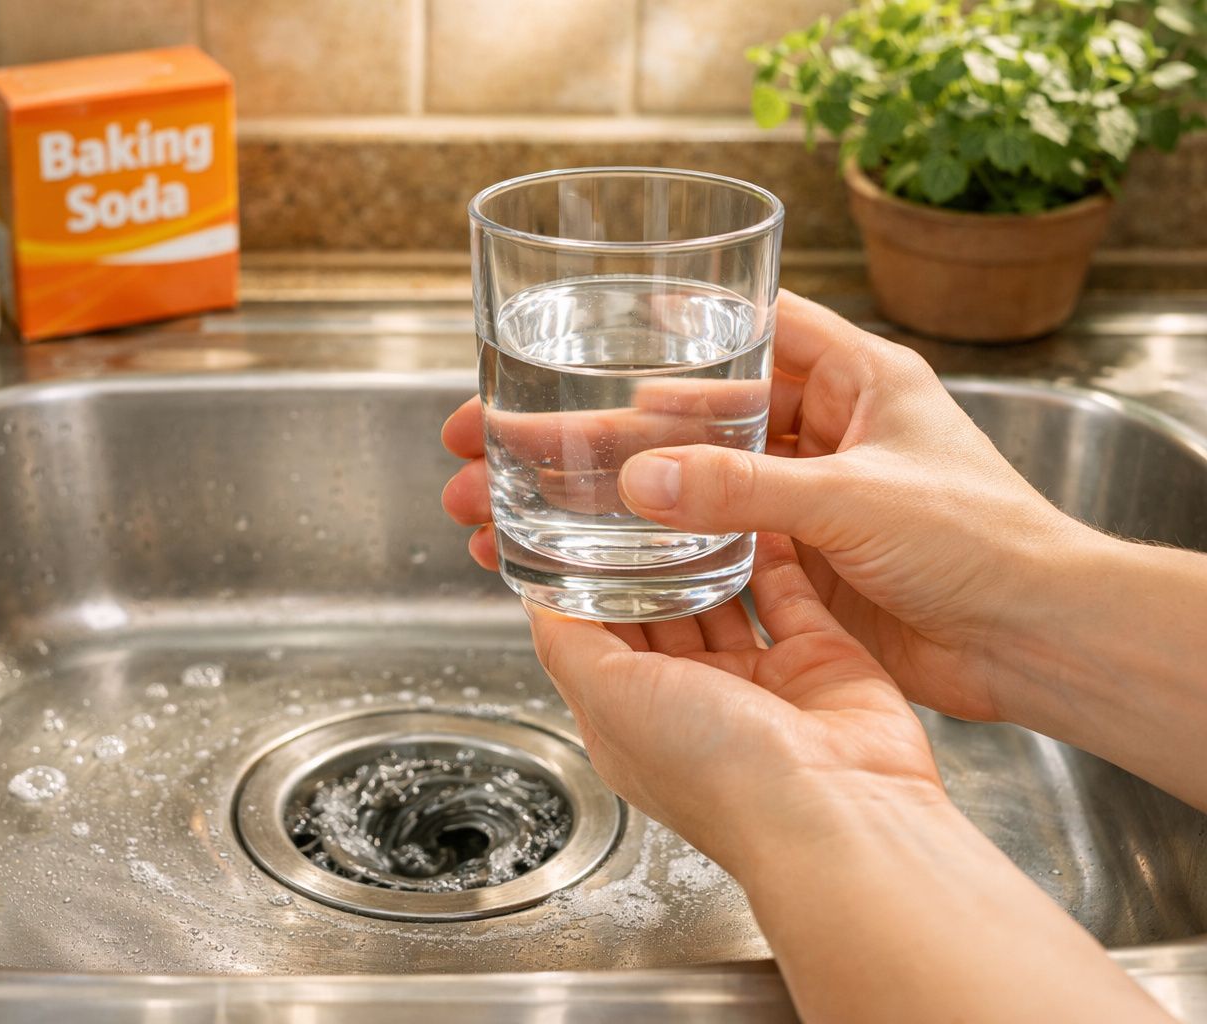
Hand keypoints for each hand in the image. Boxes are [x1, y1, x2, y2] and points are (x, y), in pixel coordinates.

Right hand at [444, 290, 1085, 724]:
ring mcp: (807, 497)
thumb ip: (744, 489)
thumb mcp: (856, 499)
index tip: (586, 323)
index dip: (669, 319)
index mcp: (856, 378)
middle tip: (507, 431)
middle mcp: (824, 430)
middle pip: (692, 411)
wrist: (1036, 643)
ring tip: (516, 499)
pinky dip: (655, 544)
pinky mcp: (799, 559)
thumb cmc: (987, 543)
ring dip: (612, 489)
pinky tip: (588, 551)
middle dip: (600, 423)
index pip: (749, 326)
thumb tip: (641, 479)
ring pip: (690, 479)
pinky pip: (709, 538)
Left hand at [525, 532, 942, 872]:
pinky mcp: (817, 659)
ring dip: (706, 554)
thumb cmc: (714, 770)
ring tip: (688, 494)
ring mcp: (757, 680)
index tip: (572, 526)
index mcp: (631, 718)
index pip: (595, 640)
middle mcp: (692, 701)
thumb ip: (568, 646)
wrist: (832, 806)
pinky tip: (756, 510)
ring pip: (723, 600)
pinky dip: (773, 553)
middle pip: (659, 616)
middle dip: (645, 563)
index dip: (581, 587)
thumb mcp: (608, 698)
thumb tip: (534, 602)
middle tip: (633, 500)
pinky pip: (790, 594)